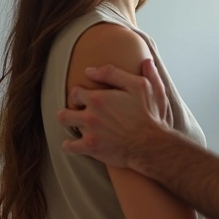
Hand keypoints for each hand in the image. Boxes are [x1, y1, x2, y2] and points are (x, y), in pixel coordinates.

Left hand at [58, 60, 173, 168]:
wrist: (153, 145)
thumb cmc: (150, 114)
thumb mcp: (141, 86)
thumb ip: (116, 74)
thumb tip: (93, 69)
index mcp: (98, 98)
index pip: (75, 92)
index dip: (80, 94)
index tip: (87, 97)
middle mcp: (89, 116)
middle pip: (64, 111)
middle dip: (70, 110)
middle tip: (81, 112)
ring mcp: (89, 133)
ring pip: (66, 126)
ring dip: (70, 124)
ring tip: (78, 125)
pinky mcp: (91, 149)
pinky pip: (69, 147)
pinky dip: (70, 145)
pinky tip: (77, 143)